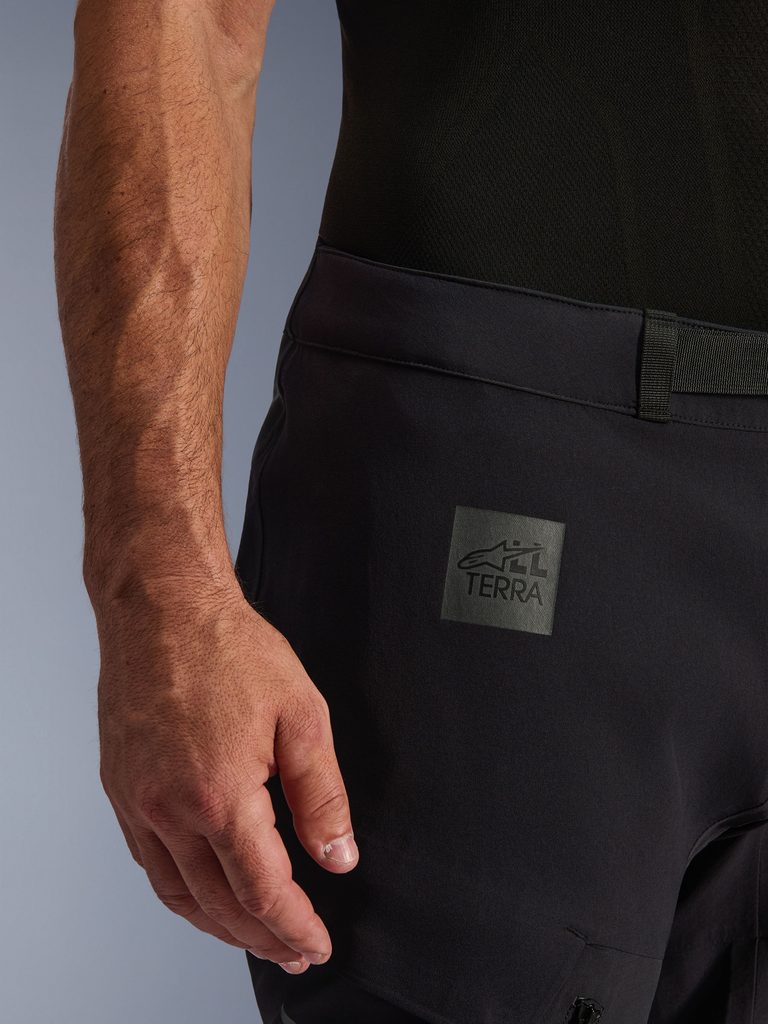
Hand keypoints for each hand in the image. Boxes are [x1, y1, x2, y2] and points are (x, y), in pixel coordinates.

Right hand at [95, 577, 357, 973]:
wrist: (163, 608)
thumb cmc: (229, 648)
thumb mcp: (303, 715)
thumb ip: (323, 795)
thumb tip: (338, 856)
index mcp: (220, 794)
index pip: (263, 890)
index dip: (294, 926)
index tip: (316, 944)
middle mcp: (170, 809)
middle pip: (219, 904)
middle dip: (262, 937)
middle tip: (293, 951)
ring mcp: (138, 802)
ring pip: (178, 893)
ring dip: (218, 925)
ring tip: (253, 935)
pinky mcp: (122, 789)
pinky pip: (149, 862)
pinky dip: (181, 891)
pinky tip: (204, 890)